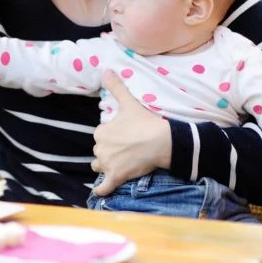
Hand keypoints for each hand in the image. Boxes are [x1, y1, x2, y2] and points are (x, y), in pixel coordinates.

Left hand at [91, 69, 171, 196]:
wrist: (162, 142)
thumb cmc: (145, 122)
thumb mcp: (129, 102)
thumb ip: (116, 87)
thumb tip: (105, 70)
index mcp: (101, 132)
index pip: (101, 136)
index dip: (111, 137)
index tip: (125, 136)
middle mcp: (100, 149)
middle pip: (100, 152)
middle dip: (109, 151)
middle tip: (126, 149)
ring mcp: (108, 164)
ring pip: (99, 167)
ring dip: (106, 166)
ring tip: (120, 163)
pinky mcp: (116, 177)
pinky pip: (104, 187)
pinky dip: (101, 190)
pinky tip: (99, 192)